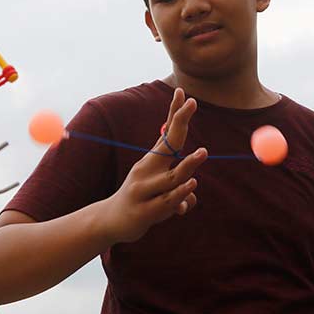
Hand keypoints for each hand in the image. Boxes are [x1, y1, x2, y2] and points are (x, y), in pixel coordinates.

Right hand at [100, 88, 206, 244]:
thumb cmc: (140, 200)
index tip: (181, 91)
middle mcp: (147, 170)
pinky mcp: (145, 210)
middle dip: (180, 122)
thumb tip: (188, 200)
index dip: (176, 113)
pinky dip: (180, 193)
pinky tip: (191, 184)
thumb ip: (177, 188)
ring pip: (172, 177)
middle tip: (192, 103)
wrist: (110, 221)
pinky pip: (167, 200)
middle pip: (169, 144)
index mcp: (152, 160)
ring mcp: (144, 189)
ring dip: (188, 165)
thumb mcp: (158, 187)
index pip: (167, 133)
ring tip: (203, 152)